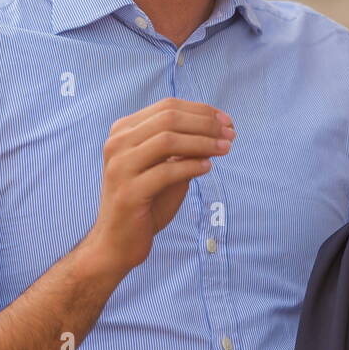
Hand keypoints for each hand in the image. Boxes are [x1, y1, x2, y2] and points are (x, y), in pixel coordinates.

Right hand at [86, 97, 233, 275]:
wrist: (117, 243)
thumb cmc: (145, 203)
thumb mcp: (166, 168)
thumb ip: (185, 148)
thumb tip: (219, 130)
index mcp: (123, 131)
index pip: (167, 107)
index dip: (201, 111)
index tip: (227, 121)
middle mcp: (116, 144)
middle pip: (168, 119)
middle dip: (205, 124)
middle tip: (231, 133)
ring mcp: (120, 167)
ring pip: (167, 141)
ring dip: (203, 142)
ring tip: (226, 148)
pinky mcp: (128, 193)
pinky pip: (166, 172)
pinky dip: (191, 166)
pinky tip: (208, 167)